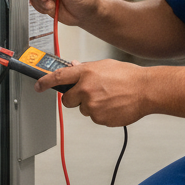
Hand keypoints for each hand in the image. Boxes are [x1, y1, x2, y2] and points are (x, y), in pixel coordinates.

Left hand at [36, 59, 150, 126]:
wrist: (146, 90)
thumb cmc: (129, 76)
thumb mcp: (105, 65)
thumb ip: (86, 68)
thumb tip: (74, 68)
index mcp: (86, 73)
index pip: (58, 77)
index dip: (45, 82)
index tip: (39, 85)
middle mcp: (86, 89)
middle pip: (67, 100)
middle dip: (74, 98)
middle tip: (89, 94)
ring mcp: (92, 105)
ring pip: (83, 110)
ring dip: (92, 106)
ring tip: (109, 98)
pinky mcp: (100, 118)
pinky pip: (95, 118)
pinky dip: (102, 114)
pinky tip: (113, 105)